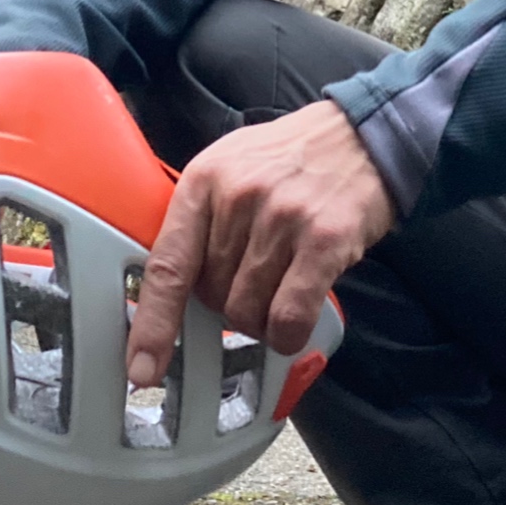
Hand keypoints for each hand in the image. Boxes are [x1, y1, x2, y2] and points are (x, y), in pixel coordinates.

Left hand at [125, 99, 395, 387]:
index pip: (167, 266)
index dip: (152, 326)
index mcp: (204, 181)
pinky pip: (290, 316)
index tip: (142, 369)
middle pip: (212, 297)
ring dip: (261, 320)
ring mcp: (283, 219)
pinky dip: (288, 334)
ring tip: (281, 289)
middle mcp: (239, 198)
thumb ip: (200, 219)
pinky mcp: (325, 240)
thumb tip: (174, 288)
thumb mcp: (230, 167)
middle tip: (256, 280)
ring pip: (248, 313)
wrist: (363, 135)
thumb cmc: (291, 157)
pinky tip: (295, 325)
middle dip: (228, 305)